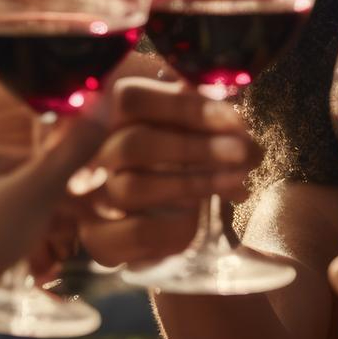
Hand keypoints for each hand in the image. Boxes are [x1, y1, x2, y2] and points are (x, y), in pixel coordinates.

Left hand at [0, 111, 110, 298]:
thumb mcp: (35, 191)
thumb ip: (70, 155)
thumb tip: (104, 108)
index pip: (47, 161)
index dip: (75, 187)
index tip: (93, 212)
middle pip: (36, 192)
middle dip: (60, 220)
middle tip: (72, 245)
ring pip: (23, 219)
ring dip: (44, 241)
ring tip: (50, 265)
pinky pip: (5, 241)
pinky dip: (23, 254)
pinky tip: (29, 272)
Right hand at [74, 77, 260, 266]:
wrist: (157, 223)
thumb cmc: (181, 159)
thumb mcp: (198, 133)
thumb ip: (218, 131)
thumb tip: (247, 145)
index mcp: (107, 113)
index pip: (129, 99)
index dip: (184, 107)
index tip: (234, 119)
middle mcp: (90, 155)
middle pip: (133, 143)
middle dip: (193, 147)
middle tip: (240, 151)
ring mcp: (90, 198)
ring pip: (133, 187)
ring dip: (192, 183)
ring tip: (235, 181)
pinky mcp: (99, 238)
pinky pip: (139, 231)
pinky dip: (178, 224)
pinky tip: (200, 215)